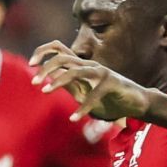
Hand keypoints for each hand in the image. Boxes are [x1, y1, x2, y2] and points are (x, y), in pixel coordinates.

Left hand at [29, 41, 150, 122]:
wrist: (136, 104)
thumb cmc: (108, 99)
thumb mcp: (83, 92)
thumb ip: (68, 85)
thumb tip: (49, 79)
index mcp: (81, 65)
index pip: (59, 48)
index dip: (43, 51)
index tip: (31, 64)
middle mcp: (89, 65)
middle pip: (63, 56)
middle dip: (46, 67)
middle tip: (34, 82)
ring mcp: (101, 71)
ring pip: (75, 70)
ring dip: (58, 80)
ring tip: (45, 91)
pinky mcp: (111, 82)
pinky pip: (93, 94)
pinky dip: (83, 107)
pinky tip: (74, 118)